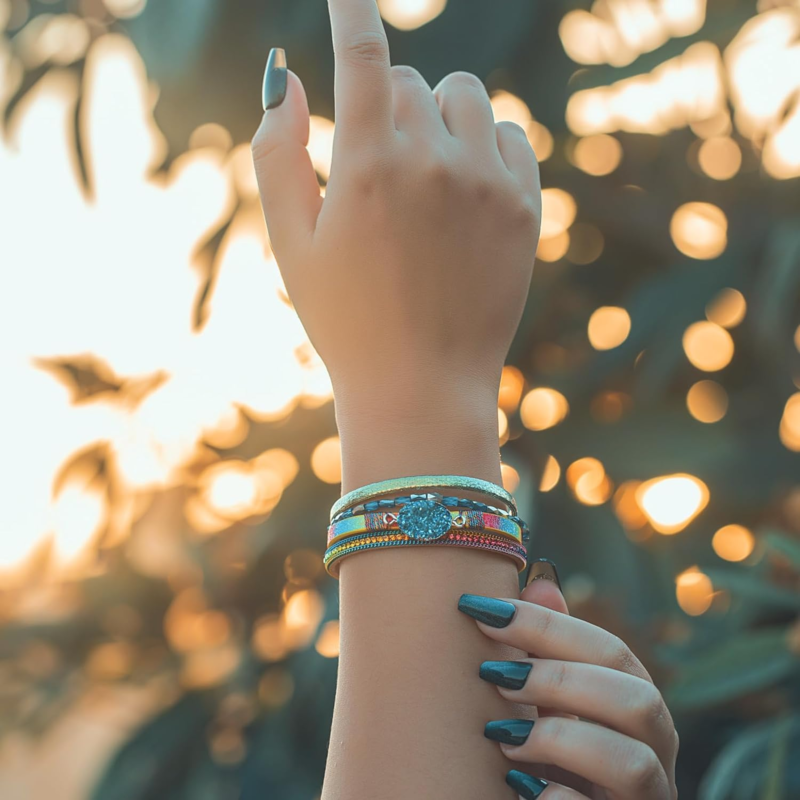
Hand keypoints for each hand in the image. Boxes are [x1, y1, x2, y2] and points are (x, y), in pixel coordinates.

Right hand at [251, 0, 540, 421]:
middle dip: (387, 105)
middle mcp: (434, 161)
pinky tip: (463, 182)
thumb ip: (276, 152)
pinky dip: (482, 141)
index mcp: (367, 165)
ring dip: (437, 112)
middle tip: (376, 162)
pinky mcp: (525, 209)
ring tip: (421, 166)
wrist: (421, 384)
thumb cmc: (344, 319)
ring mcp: (487, 183)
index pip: (364, 53)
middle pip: (411, 80)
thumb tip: (290, 74)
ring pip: (465, 96)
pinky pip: (509, 134)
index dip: (353, 8)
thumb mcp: (289, 243)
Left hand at [459, 562, 678, 798]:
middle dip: (559, 678)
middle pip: (639, 699)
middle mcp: (656, 756)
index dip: (548, 626)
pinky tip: (519, 788)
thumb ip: (551, 651)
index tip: (482, 611)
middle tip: (492, 674)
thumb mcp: (552, 707)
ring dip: (559, 738)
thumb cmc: (556, 764)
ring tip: (501, 736)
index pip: (613, 653)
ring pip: (634, 762)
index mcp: (638, 711)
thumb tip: (540, 582)